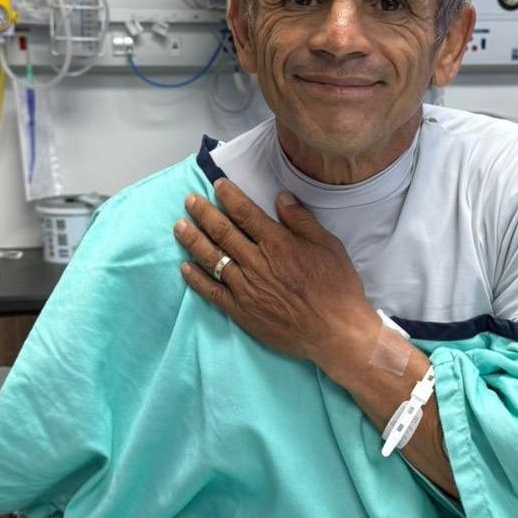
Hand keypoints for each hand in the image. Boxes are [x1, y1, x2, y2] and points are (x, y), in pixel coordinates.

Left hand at [173, 179, 379, 369]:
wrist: (336, 332)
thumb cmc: (337, 287)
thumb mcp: (328, 245)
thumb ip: (301, 220)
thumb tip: (281, 197)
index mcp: (278, 243)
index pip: (245, 213)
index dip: (229, 196)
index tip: (217, 185)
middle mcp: (257, 263)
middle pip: (222, 232)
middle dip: (203, 214)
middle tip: (189, 201)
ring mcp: (246, 289)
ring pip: (213, 259)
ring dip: (193, 241)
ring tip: (179, 227)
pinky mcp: (242, 312)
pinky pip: (213, 292)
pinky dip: (197, 279)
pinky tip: (185, 267)